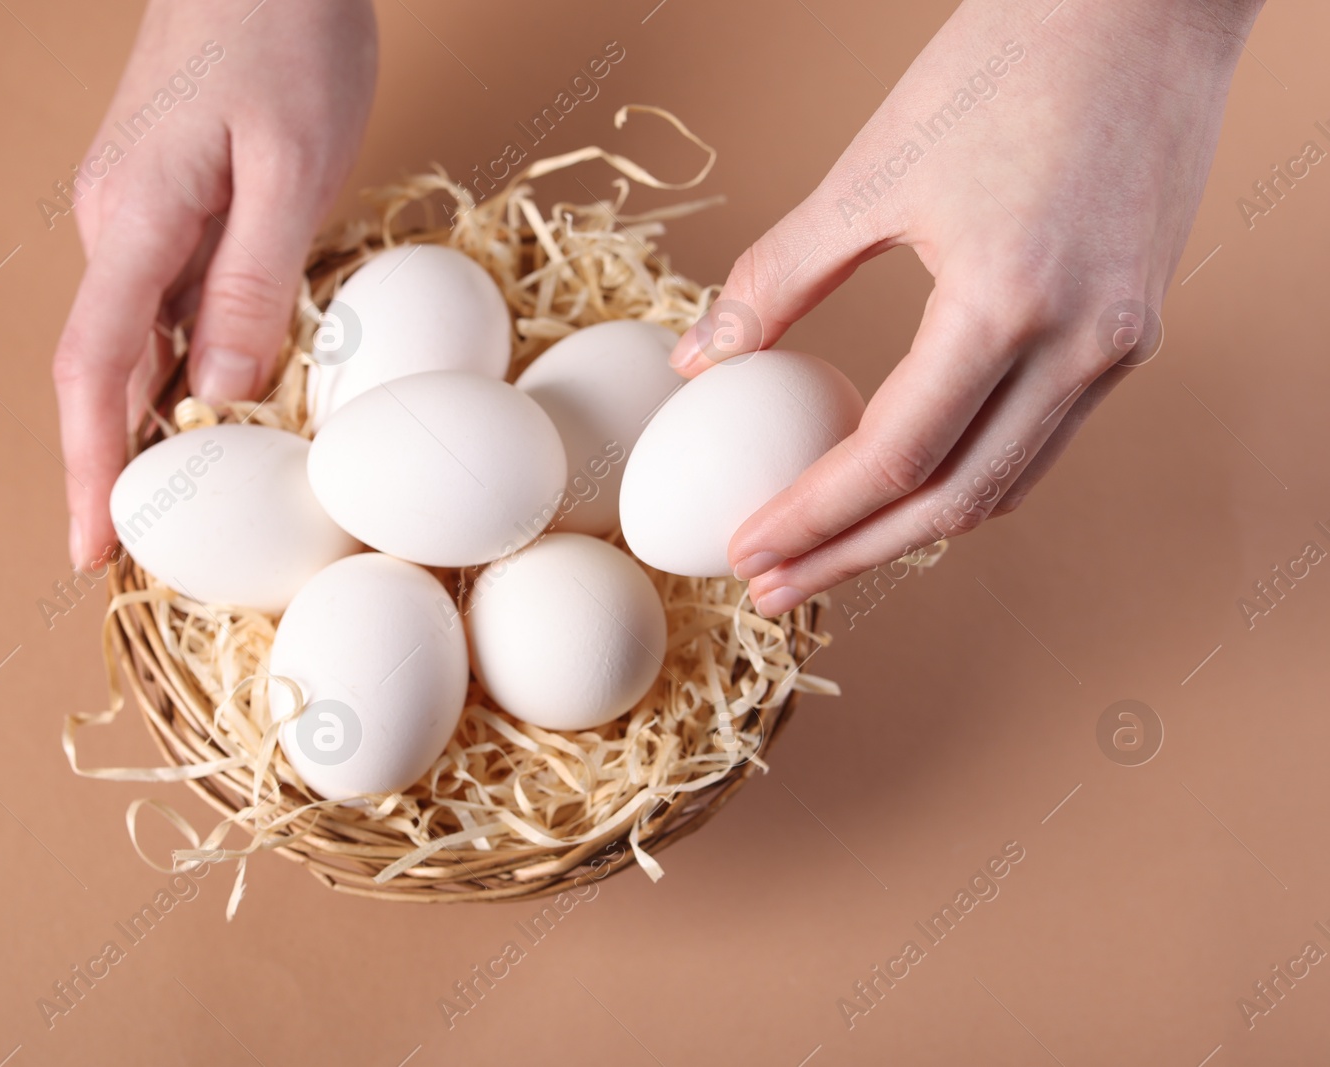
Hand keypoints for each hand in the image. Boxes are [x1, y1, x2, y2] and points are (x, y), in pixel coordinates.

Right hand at [52, 0, 376, 568]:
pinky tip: (218, 410)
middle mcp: (118, 226)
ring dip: (152, 425)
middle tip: (141, 558)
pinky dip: (185, 370)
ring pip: (138, 343)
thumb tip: (221, 394)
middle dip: (116, 467)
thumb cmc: (287, 37)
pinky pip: (168, 309)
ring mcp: (139, 215)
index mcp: (135, 218)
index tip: (91, 549)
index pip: (95, 369)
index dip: (92, 466)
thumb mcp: (292, 166)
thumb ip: (253, 284)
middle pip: (104, 370)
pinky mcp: (170, 205)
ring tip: (182, 511)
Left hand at [667, 0, 1262, 615]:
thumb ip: (776, 278)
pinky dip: (971, 475)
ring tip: (831, 551)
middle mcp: (1081, 345)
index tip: (748, 550)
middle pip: (954, 502)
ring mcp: (1119, 344)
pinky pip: (1043, 439)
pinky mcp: (1132, 329)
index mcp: (1007, 305)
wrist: (1143, 1)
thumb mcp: (871, 174)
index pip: (893, 459)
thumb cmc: (1004, 64)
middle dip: (855, 556)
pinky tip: (908, 480)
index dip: (812, 518)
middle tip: (775, 588)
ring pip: (1008, 483)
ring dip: (913, 530)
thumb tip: (696, 361)